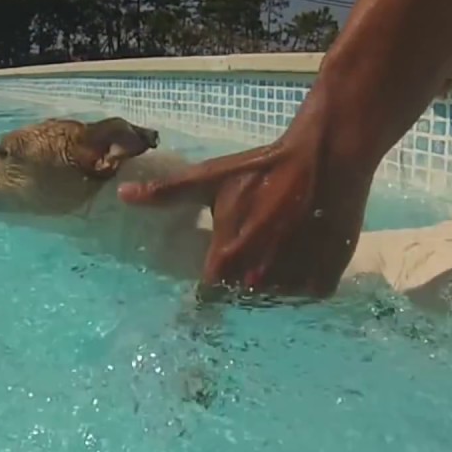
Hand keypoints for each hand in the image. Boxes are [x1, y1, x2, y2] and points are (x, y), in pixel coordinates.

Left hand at [117, 82, 375, 297]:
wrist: (328, 156)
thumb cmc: (265, 167)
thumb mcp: (213, 178)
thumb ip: (168, 194)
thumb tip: (123, 195)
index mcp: (226, 259)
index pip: (209, 293)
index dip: (213, 284)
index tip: (219, 272)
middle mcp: (259, 280)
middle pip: (244, 294)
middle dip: (246, 275)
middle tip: (257, 242)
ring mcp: (295, 283)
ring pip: (276, 295)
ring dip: (276, 277)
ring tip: (283, 241)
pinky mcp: (324, 281)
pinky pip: (305, 293)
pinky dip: (305, 277)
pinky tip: (305, 247)